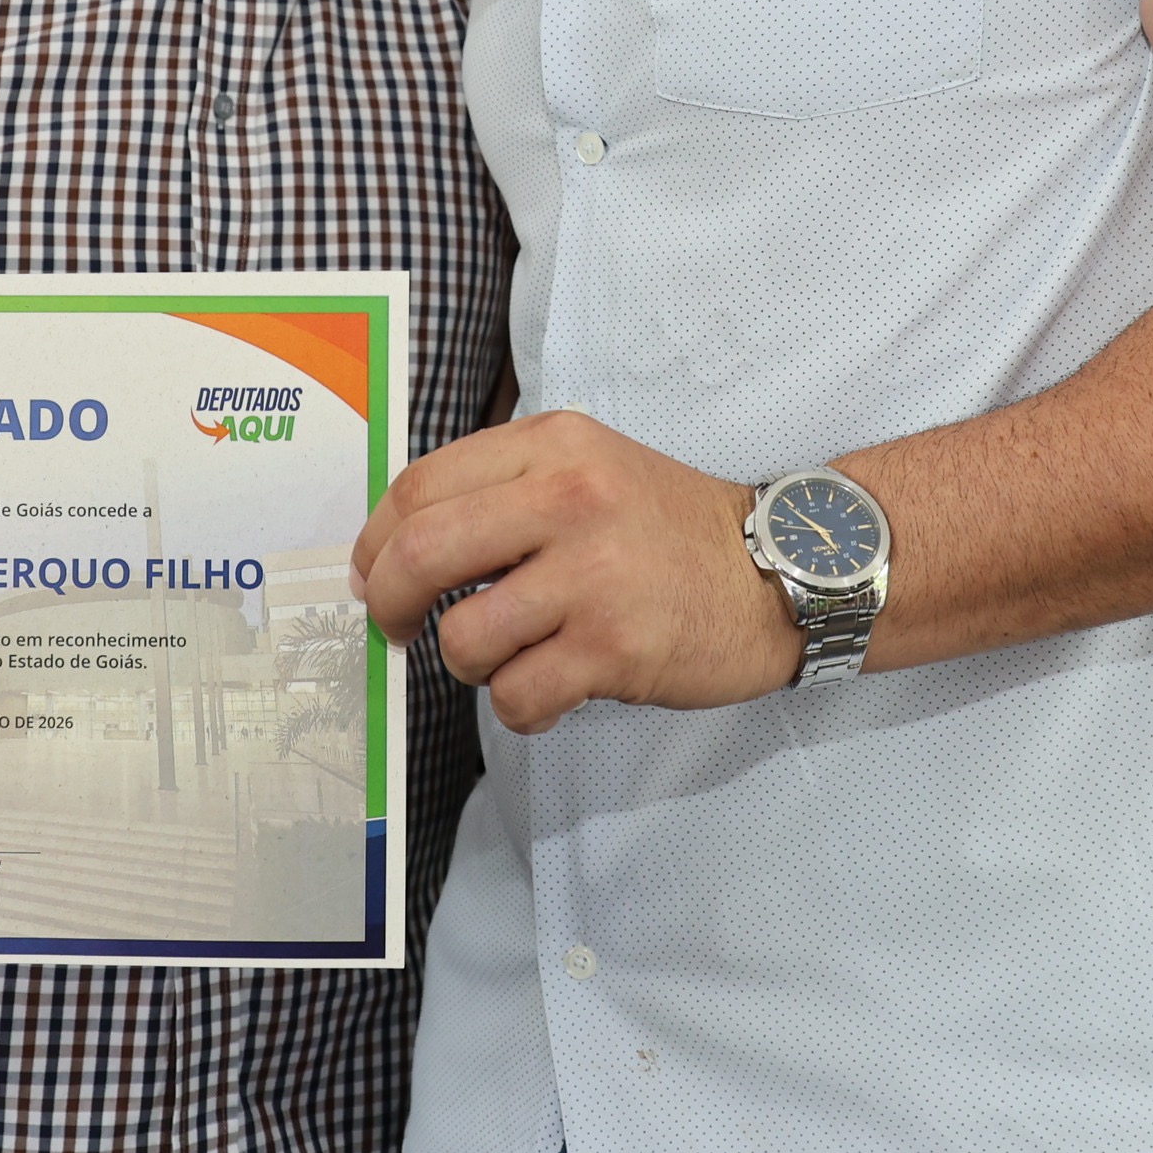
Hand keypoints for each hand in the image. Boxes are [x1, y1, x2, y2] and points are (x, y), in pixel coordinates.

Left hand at [351, 408, 800, 733]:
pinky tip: (553, 690)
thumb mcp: (590, 466)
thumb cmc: (673, 528)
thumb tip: (398, 544)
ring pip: (464, 639)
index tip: (374, 574)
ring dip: (470, 664)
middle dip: (390, 605)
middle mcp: (568, 499)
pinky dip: (522, 705)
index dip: (376, 541)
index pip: (420, 487)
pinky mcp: (614, 646)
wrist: (778, 572)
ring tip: (511, 657)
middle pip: (420, 556)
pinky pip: (517, 696)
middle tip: (398, 627)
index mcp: (553, 446)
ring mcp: (592, 575)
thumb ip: (505, 488)